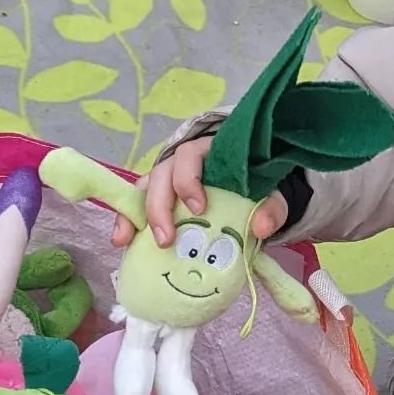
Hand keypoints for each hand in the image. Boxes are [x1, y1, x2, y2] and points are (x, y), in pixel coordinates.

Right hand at [111, 135, 287, 249]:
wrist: (253, 190)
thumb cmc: (257, 185)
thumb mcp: (271, 193)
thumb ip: (272, 207)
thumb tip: (261, 227)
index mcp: (210, 151)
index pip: (191, 156)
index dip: (189, 180)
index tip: (199, 208)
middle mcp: (182, 162)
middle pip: (161, 175)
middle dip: (159, 207)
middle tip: (166, 239)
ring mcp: (167, 179)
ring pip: (143, 189)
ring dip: (133, 214)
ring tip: (128, 241)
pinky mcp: (159, 197)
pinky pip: (136, 205)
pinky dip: (127, 222)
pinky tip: (121, 242)